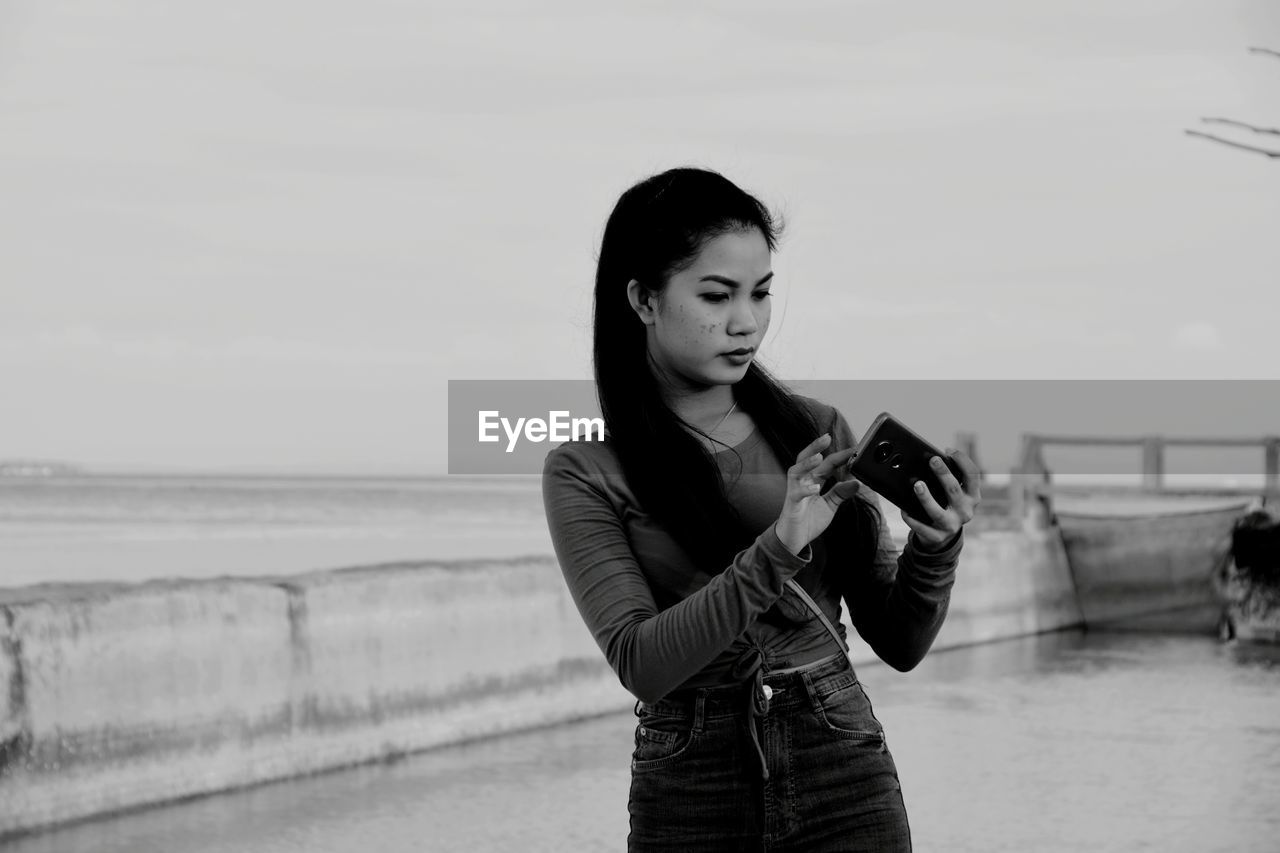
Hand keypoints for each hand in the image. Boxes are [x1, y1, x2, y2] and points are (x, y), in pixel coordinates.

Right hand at [776, 433, 861, 555]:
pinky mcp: (792, 504)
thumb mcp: (830, 506)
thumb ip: (841, 494)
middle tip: (826, 437)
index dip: (840, 457)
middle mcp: (803, 482)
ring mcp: (795, 491)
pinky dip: (805, 490)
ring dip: (807, 463)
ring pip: (796, 471)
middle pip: (806, 459)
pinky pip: (796, 494)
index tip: (854, 450)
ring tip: (818, 456)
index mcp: (813, 481)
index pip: (827, 464)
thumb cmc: (808, 521)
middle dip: (815, 447)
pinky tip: (815, 488)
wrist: (793, 540)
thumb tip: (857, 483)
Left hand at [901, 449, 981, 550]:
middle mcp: (965, 511)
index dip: (962, 461)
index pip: (973, 475)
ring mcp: (952, 525)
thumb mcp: (954, 495)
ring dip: (926, 498)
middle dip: (943, 473)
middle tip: (932, 460)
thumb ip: (949, 480)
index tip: (949, 450)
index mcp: (972, 496)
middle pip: (953, 489)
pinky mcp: (937, 537)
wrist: (943, 538)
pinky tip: (905, 510)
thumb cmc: (947, 507)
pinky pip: (922, 527)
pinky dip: (912, 518)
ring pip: (937, 511)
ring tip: (917, 485)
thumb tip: (931, 460)